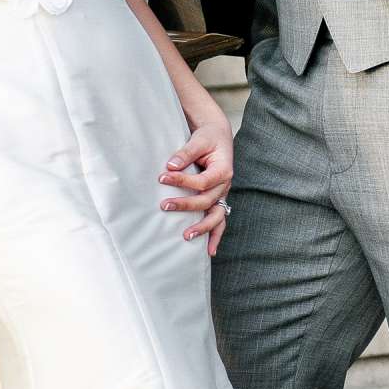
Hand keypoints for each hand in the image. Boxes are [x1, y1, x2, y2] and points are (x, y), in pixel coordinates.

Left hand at [160, 116, 234, 256]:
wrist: (218, 136)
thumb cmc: (208, 138)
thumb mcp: (199, 140)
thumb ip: (186, 153)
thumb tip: (171, 165)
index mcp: (223, 170)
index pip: (202, 181)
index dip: (182, 181)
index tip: (162, 177)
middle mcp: (225, 185)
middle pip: (207, 201)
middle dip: (185, 205)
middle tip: (164, 205)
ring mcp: (222, 194)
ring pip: (216, 216)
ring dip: (202, 228)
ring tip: (186, 237)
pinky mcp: (217, 199)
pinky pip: (219, 221)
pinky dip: (215, 236)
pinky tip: (209, 251)